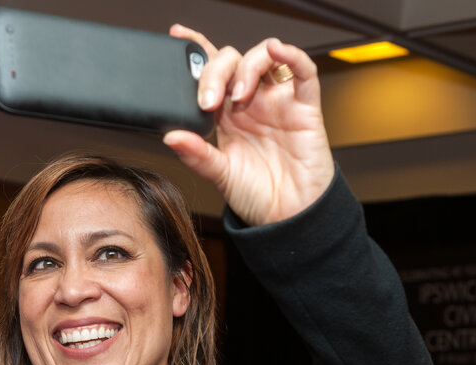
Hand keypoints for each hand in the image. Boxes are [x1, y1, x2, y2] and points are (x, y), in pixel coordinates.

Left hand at [163, 26, 333, 226]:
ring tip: (238, 95)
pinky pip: (302, 71)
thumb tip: (171, 136)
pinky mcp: (304, 106)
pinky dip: (290, 55)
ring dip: (247, 68)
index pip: (210, 73)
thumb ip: (196, 155)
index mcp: (226, 115)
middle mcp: (251, 102)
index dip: (196, 50)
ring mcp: (277, 101)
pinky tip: (277, 52)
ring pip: (264, 58)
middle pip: (233, 62)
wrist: (288, 216)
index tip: (177, 37)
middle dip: (216, 72)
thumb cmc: (256, 194)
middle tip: (208, 100)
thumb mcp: (219, 175)